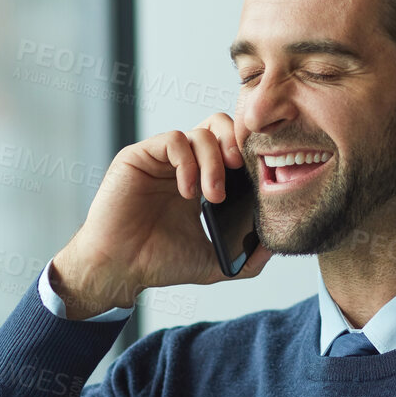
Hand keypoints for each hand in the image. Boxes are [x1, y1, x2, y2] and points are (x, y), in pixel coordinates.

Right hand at [49, 113, 272, 315]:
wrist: (120, 269)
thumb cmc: (159, 263)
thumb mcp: (214, 263)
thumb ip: (247, 258)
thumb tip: (275, 244)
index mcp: (202, 181)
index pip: (232, 148)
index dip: (248, 155)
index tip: (259, 178)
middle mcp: (183, 165)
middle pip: (219, 127)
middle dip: (236, 145)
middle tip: (240, 173)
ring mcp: (161, 159)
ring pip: (200, 133)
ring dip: (213, 163)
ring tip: (211, 196)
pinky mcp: (139, 156)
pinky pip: (173, 140)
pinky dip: (187, 162)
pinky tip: (187, 191)